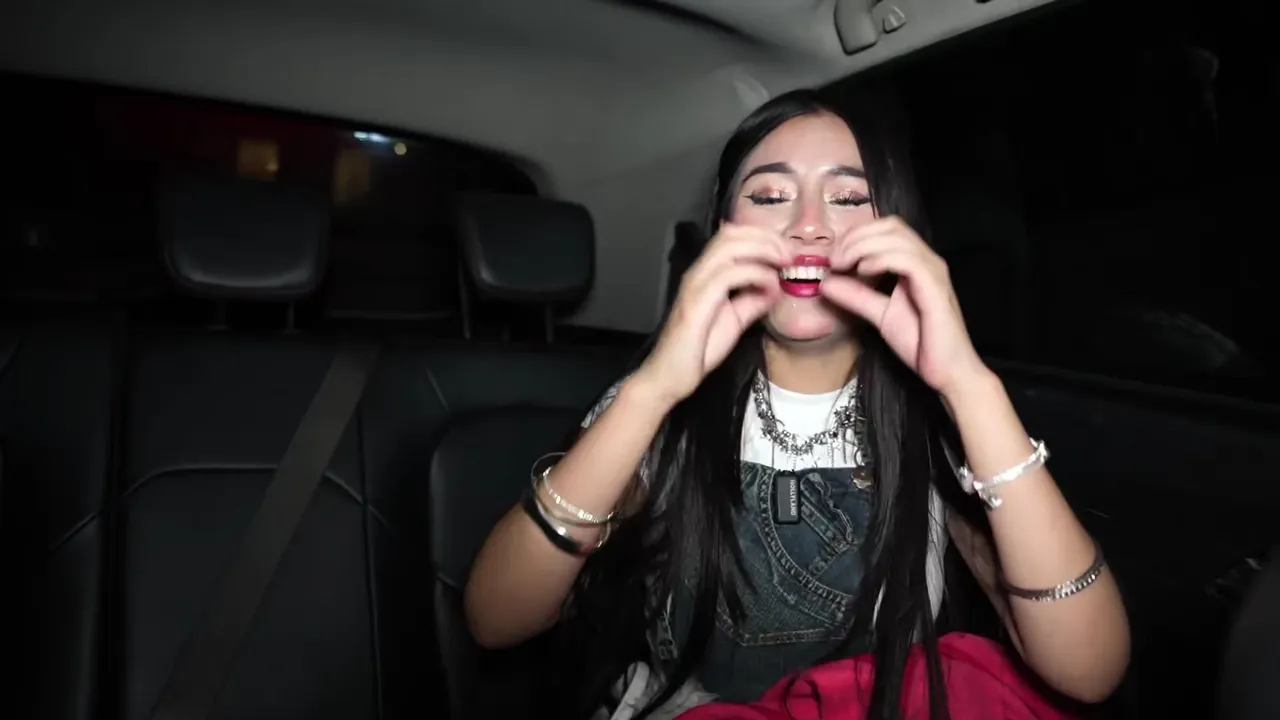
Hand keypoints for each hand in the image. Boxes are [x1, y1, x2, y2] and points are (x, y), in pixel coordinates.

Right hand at [635, 223, 785, 406]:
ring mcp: (696, 285)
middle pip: (731, 234)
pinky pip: (728, 275)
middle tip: (791, 253)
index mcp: (706, 274)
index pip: (732, 236)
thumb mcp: (735, 321)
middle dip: (766, 237)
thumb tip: (775, 287)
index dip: (762, 235)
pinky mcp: (697, 303)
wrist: (670, 377)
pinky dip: (754, 274)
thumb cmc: (697, 350)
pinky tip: (769, 286)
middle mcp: (698, 273)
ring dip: (762, 249)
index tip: (788, 250)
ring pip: (728, 246)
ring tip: (784, 262)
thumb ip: (752, 301)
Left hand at [820, 216, 987, 396]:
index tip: (833, 257)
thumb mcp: (880, 315)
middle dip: (856, 236)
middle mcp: (928, 260)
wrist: (948, 372)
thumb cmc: (921, 343)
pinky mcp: (935, 288)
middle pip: (890, 225)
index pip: (886, 228)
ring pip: (896, 237)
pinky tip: (863, 272)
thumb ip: (856, 296)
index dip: (856, 235)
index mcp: (917, 263)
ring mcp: (933, 272)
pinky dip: (880, 259)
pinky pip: (907, 260)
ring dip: (862, 246)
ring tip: (843, 265)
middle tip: (834, 260)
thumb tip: (826, 282)